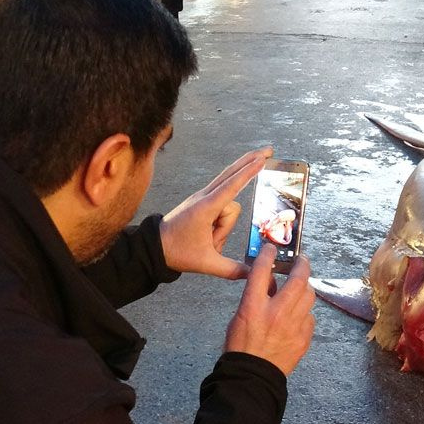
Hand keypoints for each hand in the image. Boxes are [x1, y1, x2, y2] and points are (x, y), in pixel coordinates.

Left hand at [160, 148, 271, 278]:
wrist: (154, 247)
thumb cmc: (177, 252)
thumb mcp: (206, 264)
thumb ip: (232, 269)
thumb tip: (253, 273)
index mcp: (206, 208)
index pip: (232, 186)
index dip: (248, 173)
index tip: (261, 160)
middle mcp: (205, 198)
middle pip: (232, 175)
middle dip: (250, 162)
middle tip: (268, 150)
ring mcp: (203, 199)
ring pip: (229, 206)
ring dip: (225, 228)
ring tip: (209, 243)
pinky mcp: (202, 203)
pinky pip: (222, 204)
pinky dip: (223, 222)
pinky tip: (214, 236)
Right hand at [225, 245, 314, 375]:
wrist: (253, 375)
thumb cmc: (241, 346)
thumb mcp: (240, 316)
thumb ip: (256, 297)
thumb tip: (271, 282)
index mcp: (253, 306)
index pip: (262, 270)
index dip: (268, 255)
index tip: (272, 248)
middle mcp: (276, 312)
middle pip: (298, 279)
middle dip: (302, 265)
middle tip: (302, 260)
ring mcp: (293, 325)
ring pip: (309, 296)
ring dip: (305, 288)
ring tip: (300, 288)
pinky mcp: (304, 337)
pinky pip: (310, 317)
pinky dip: (305, 312)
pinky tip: (298, 315)